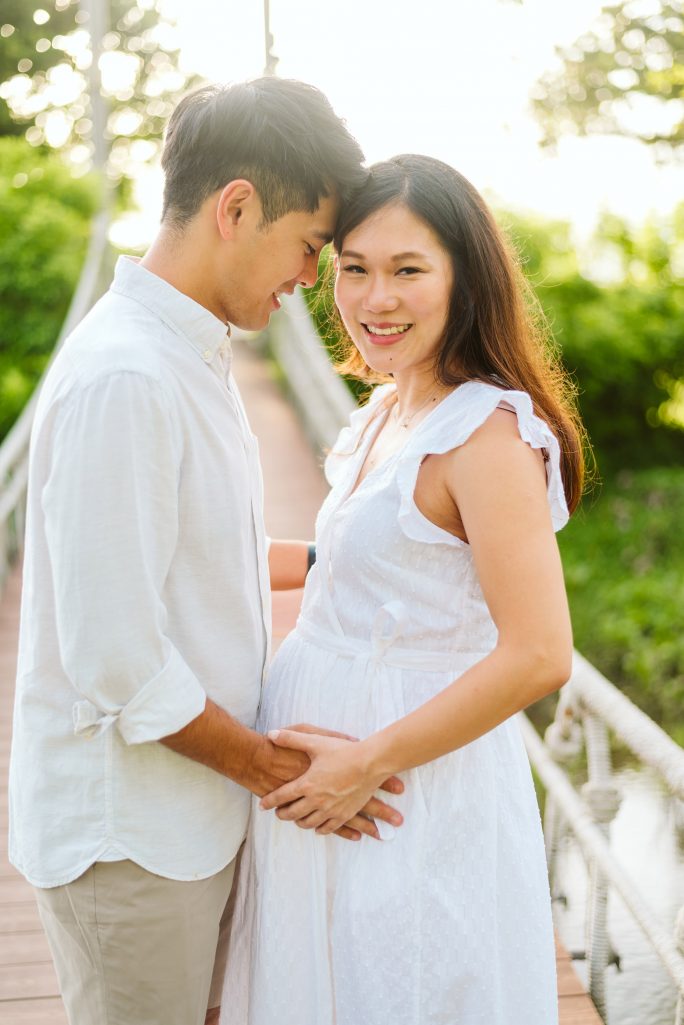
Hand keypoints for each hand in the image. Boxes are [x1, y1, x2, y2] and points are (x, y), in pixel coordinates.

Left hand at [259, 730, 402, 836]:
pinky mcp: (344, 815)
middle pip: (292, 814)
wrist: (371, 763)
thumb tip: (270, 734)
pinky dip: (318, 828)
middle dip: (282, 814)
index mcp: (307, 784)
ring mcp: (330, 810)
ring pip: (308, 823)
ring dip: (298, 821)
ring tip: (295, 818)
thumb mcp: (315, 741)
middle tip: (278, 812)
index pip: (281, 796)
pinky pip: (327, 829)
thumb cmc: (343, 751)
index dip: (269, 801)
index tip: (262, 805)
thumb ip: (291, 739)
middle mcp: (316, 800)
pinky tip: (316, 825)